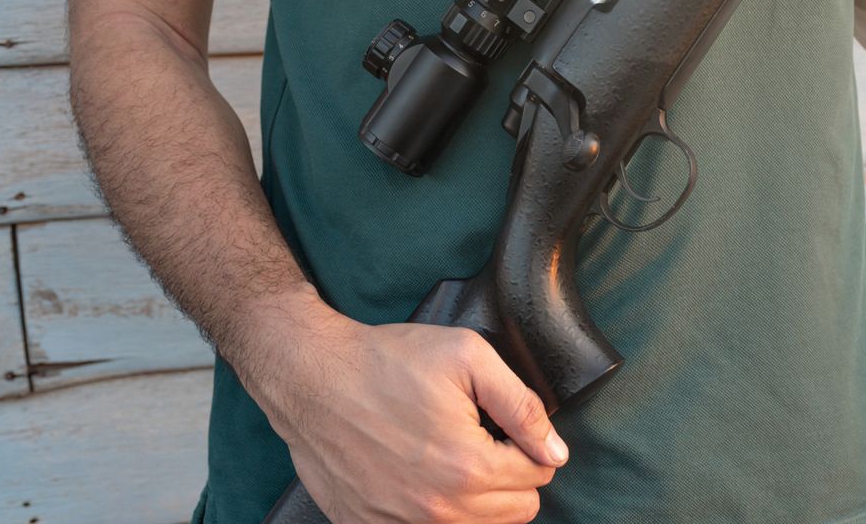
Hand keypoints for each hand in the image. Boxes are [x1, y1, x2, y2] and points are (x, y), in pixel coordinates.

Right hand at [240, 292, 568, 522]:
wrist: (311, 376)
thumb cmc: (384, 361)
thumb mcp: (466, 356)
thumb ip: (521, 405)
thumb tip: (555, 450)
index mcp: (468, 467)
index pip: (539, 473)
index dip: (526, 441)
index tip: (498, 422)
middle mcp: (439, 510)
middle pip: (518, 510)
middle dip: (509, 473)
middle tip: (478, 437)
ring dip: (479, 497)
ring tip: (452, 456)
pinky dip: (437, 511)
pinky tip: (419, 476)